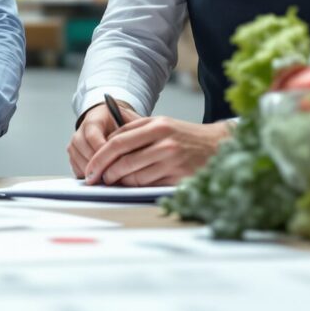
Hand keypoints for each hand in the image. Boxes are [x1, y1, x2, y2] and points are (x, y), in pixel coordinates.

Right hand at [67, 101, 136, 176]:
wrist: (106, 119)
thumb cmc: (119, 120)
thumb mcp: (129, 120)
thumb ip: (134, 130)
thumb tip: (141, 145)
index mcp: (93, 120)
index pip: (93, 137)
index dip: (103, 152)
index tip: (116, 163)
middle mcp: (80, 132)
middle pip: (85, 152)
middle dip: (100, 166)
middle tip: (115, 176)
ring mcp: (74, 145)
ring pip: (80, 163)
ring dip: (95, 173)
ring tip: (111, 179)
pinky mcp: (73, 156)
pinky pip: (78, 170)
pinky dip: (90, 177)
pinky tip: (103, 179)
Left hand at [82, 117, 232, 185]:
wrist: (218, 146)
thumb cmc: (185, 136)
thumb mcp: (162, 124)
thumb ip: (135, 128)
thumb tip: (106, 140)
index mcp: (157, 124)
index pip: (118, 140)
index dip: (99, 155)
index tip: (90, 167)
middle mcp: (164, 140)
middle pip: (122, 158)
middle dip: (104, 171)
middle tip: (96, 178)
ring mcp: (171, 159)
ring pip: (133, 174)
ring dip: (119, 181)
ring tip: (113, 181)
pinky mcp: (178, 176)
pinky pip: (148, 184)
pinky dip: (135, 186)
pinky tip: (132, 184)